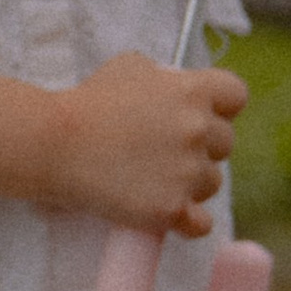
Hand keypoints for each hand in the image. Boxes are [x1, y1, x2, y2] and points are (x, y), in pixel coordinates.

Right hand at [53, 49, 246, 238]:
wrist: (54, 144)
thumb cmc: (87, 104)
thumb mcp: (129, 68)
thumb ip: (165, 78)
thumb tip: (177, 89)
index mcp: (192, 92)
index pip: (236, 96)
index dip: (220, 106)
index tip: (201, 114)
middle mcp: (198, 130)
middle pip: (225, 143)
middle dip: (200, 146)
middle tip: (163, 150)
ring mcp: (187, 173)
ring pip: (211, 183)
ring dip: (190, 182)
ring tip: (152, 178)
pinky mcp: (170, 209)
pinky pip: (200, 223)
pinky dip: (186, 220)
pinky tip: (168, 211)